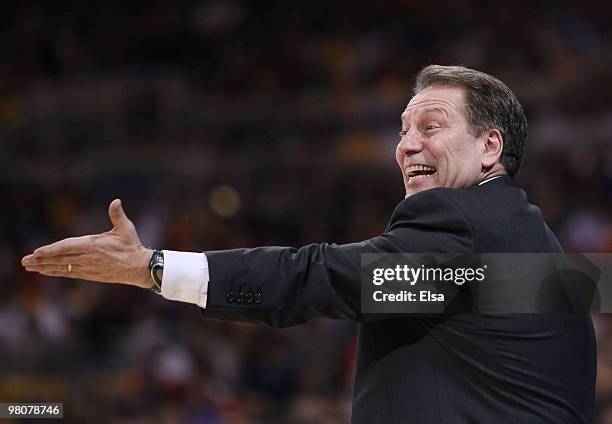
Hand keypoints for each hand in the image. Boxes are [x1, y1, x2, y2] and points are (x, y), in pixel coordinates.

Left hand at [22, 199, 153, 288]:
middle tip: (25, 261)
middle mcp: (88, 258)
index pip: (68, 247)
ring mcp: (88, 267)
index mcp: (94, 245)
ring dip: (44, 268)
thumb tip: (116, 201)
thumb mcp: (126, 229)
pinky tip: (46, 272)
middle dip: (41, 260)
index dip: (52, 249)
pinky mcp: (90, 274)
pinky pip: (69, 273)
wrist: (138, 267)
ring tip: (29, 267)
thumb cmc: (132, 246)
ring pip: (62, 268)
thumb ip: (117, 215)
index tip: (38, 251)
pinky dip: (56, 272)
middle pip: (60, 259)